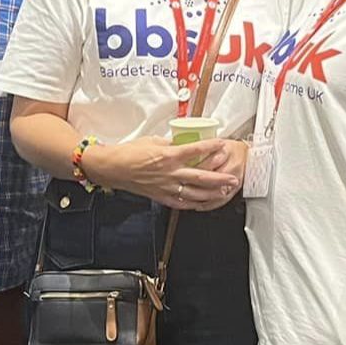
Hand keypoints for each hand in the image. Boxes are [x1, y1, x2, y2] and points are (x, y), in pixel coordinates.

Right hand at [84, 137, 241, 210]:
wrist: (113, 168)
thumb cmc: (129, 153)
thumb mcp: (153, 141)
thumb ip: (171, 144)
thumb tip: (184, 144)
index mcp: (168, 156)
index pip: (196, 150)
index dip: (211, 147)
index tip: (222, 144)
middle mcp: (169, 173)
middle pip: (201, 177)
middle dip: (220, 178)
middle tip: (233, 178)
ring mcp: (166, 187)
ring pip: (194, 193)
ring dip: (212, 193)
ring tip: (224, 192)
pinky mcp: (160, 196)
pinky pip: (181, 202)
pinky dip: (194, 203)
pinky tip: (202, 203)